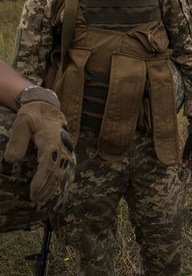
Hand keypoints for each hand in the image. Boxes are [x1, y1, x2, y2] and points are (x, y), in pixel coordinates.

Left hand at [4, 87, 73, 208]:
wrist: (47, 107)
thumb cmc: (32, 115)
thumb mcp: (21, 123)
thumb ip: (17, 141)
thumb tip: (11, 160)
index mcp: (51, 140)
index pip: (48, 164)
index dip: (41, 180)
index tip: (33, 193)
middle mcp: (61, 146)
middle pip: (56, 171)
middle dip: (47, 188)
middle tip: (36, 201)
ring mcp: (65, 149)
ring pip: (61, 171)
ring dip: (53, 186)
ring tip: (44, 200)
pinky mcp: (64, 151)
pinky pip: (63, 168)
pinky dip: (59, 180)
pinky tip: (54, 190)